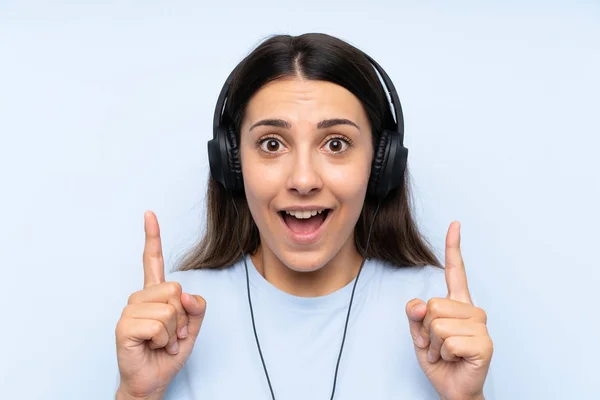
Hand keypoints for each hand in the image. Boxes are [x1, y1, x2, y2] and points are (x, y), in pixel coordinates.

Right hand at [115, 211, 206, 398]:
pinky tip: (153, 347)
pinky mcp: (124, 327)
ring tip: (162, 343)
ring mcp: (129, 311)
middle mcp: (140, 298)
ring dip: (173, 333)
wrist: (153, 380)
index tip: (149, 214)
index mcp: (154, 294)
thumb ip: (196, 307)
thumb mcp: (192, 328)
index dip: (152, 237)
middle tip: (171, 335)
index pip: (152, 260)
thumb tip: (185, 294)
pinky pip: (158, 325)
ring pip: (169, 309)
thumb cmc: (168, 353)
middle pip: (174, 289)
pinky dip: (163, 341)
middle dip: (182, 318)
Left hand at [405, 221, 492, 399]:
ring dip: (434, 345)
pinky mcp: (484, 344)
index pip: (456, 271)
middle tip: (437, 345)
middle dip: (425, 330)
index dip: (453, 247)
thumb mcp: (419, 335)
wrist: (453, 389)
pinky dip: (443, 355)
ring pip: (437, 324)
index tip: (455, 223)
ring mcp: (481, 326)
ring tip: (446, 353)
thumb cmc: (440, 360)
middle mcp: (472, 310)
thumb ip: (414, 316)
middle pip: (433, 304)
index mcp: (457, 303)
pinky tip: (455, 360)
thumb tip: (419, 304)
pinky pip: (448, 342)